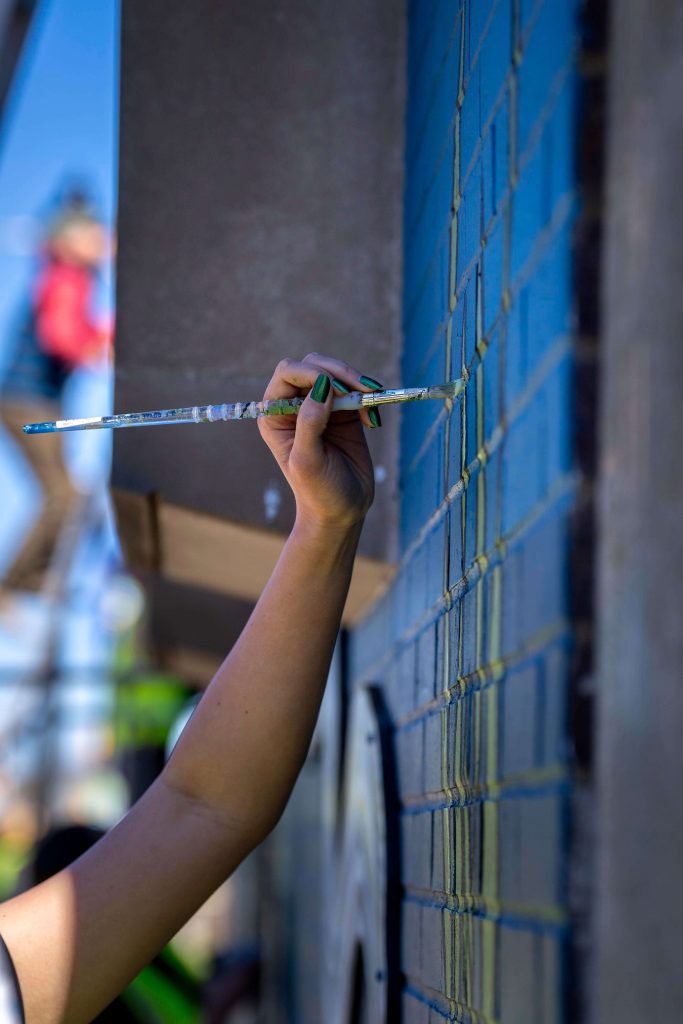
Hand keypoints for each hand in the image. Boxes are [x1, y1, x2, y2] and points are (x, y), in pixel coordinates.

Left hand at [258, 353, 381, 529]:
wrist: (342, 511)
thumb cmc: (318, 492)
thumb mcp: (308, 461)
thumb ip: (310, 423)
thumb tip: (322, 385)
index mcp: (275, 415)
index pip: (287, 373)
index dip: (310, 372)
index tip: (334, 388)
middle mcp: (294, 406)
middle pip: (313, 365)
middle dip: (339, 372)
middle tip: (362, 391)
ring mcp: (320, 407)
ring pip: (335, 372)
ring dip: (357, 381)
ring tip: (374, 398)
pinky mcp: (343, 412)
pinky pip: (355, 389)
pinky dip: (367, 397)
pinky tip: (373, 421)